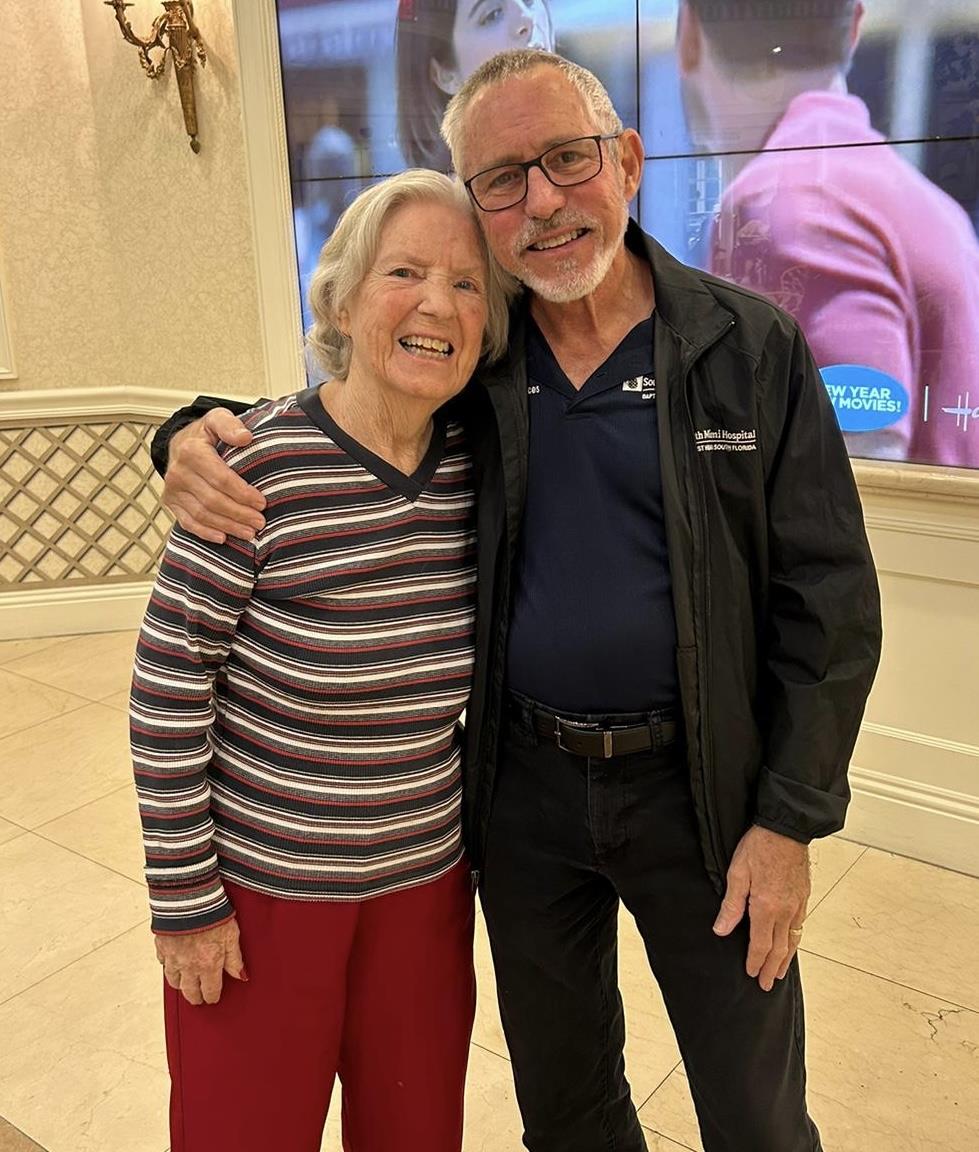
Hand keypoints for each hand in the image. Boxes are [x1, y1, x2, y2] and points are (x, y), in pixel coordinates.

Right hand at [155, 917, 246, 1005]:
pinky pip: (163, 963)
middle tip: (199, 998)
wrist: (189, 898)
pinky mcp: (162, 946)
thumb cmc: (213, 914)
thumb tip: (240, 975)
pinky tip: (172, 963)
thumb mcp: (231, 935)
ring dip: (180, 985)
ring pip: (174, 981)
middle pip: (190, 992)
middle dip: (196, 997)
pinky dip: (168, 965)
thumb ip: (235, 958)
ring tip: (185, 984)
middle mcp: (189, 966)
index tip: (213, 998)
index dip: (212, 997)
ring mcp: (173, 957)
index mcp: (208, 965)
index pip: (210, 991)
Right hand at [164, 409, 265, 542]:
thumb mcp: (218, 419)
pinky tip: (223, 538)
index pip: (221, 479)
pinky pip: (187, 522)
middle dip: (239, 514)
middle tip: (260, 522)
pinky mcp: (170, 502)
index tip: (262, 503)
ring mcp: (172, 490)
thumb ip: (230, 425)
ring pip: (202, 514)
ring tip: (249, 532)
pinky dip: (205, 533)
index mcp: (191, 452)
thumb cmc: (206, 434)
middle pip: (213, 500)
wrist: (181, 443)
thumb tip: (245, 437)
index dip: (242, 493)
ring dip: (227, 526)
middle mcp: (178, 472)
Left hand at [712, 825, 809, 991]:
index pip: (760, 944)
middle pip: (779, 948)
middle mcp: (785, 911)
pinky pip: (800, 925)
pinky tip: (792, 942)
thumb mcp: (737, 873)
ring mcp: (797, 904)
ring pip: (793, 939)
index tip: (751, 974)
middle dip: (771, 968)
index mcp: (766, 907)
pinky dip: (795, 940)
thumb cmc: (759, 846)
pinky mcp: (804, 895)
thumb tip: (722, 930)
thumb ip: (731, 905)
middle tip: (767, 985)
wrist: (786, 829)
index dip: (755, 961)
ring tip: (780, 972)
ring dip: (786, 959)